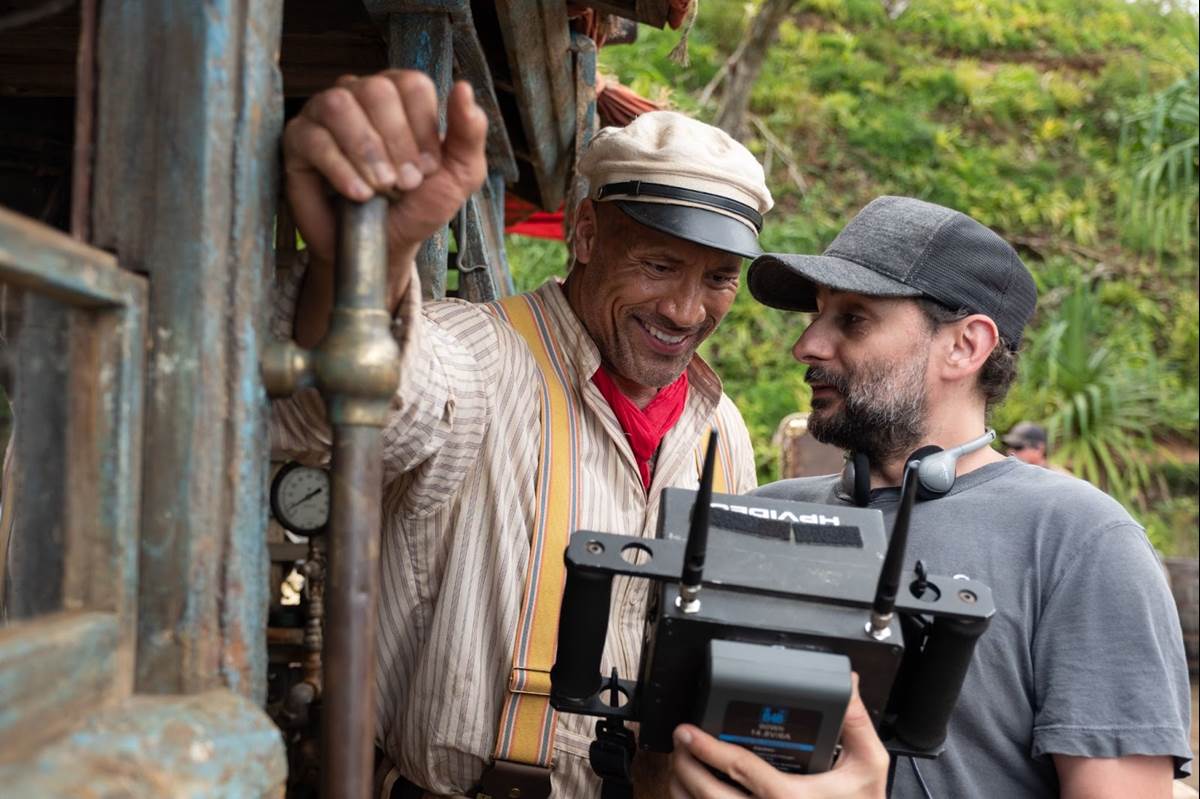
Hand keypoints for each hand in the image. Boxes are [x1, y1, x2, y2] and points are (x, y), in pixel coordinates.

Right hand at [282, 70, 487, 299]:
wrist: (382, 247)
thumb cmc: (417, 206)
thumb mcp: (458, 176)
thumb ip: (469, 134)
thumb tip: (464, 88)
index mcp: (402, 95)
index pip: (412, 85)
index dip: (424, 129)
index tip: (427, 168)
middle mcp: (361, 94)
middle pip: (377, 91)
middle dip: (396, 143)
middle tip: (405, 184)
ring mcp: (325, 113)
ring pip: (340, 106)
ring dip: (367, 152)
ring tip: (382, 188)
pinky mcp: (298, 140)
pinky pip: (313, 139)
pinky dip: (340, 170)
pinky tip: (359, 195)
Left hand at [668, 675, 888, 798]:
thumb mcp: (868, 765)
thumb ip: (856, 722)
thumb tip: (845, 683)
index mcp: (791, 797)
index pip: (738, 769)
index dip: (707, 747)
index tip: (688, 730)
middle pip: (708, 794)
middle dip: (685, 765)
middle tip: (680, 741)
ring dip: (684, 788)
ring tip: (680, 764)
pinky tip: (693, 792)